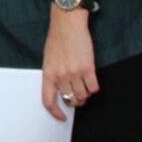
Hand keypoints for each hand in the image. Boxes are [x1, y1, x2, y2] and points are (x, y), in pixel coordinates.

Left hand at [42, 5, 98, 121]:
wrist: (67, 24)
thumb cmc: (57, 39)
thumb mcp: (48, 59)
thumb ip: (53, 75)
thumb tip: (60, 90)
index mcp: (48, 74)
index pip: (48, 101)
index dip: (55, 112)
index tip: (62, 117)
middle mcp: (61, 76)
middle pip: (71, 99)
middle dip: (75, 100)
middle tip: (78, 95)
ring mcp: (75, 73)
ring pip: (83, 95)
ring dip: (85, 94)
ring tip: (84, 85)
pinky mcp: (88, 68)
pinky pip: (94, 87)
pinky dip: (94, 87)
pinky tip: (91, 80)